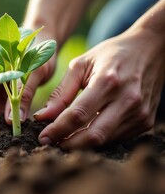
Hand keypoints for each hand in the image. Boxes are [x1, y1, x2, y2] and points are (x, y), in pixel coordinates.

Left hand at [35, 29, 164, 148]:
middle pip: (93, 135)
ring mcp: (139, 112)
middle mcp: (127, 99)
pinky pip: (116, 138)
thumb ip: (61, 92)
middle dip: (68, 143)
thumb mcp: (81, 64)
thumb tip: (42, 117)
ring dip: (81, 144)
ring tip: (64, 138)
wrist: (151, 49)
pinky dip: (97, 139)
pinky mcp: (146, 121)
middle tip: (51, 143)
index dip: (58, 129)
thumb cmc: (110, 55)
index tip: (43, 137)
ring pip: (104, 140)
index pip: (78, 115)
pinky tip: (84, 132)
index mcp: (107, 82)